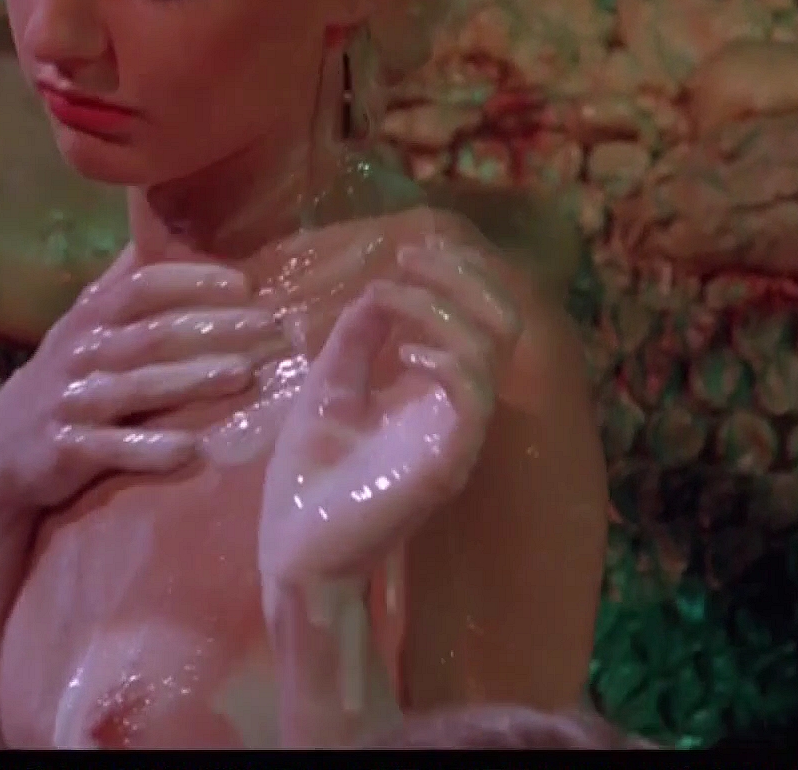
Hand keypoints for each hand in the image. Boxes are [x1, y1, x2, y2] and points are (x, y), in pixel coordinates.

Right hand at [0, 259, 284, 508]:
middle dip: (213, 328)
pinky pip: (112, 449)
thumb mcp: (86, 325)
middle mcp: (81, 352)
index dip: (191, 281)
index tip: (244, 284)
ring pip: (137, 387)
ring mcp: (73, 402)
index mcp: (91, 317)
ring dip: (192, 380)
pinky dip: (151, 450)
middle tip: (268, 327)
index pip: (142, 286)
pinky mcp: (66, 450)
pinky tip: (191, 451)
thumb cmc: (66, 380)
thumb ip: (127, 282)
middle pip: (152, 333)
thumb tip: (169, 221)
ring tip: (243, 376)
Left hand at [258, 239, 521, 586]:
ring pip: (489, 351)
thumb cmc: (310, 478)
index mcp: (434, 393)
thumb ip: (355, 342)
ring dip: (440, 308)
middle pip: (503, 323)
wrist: (293, 548)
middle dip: (464, 277)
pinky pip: (474, 399)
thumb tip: (378, 291)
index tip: (408, 250)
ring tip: (390, 297)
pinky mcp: (447, 464)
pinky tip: (406, 353)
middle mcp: (456, 411)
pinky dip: (448, 361)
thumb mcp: (327, 389)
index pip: (480, 319)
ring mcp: (456, 437)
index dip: (457, 275)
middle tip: (412, 255)